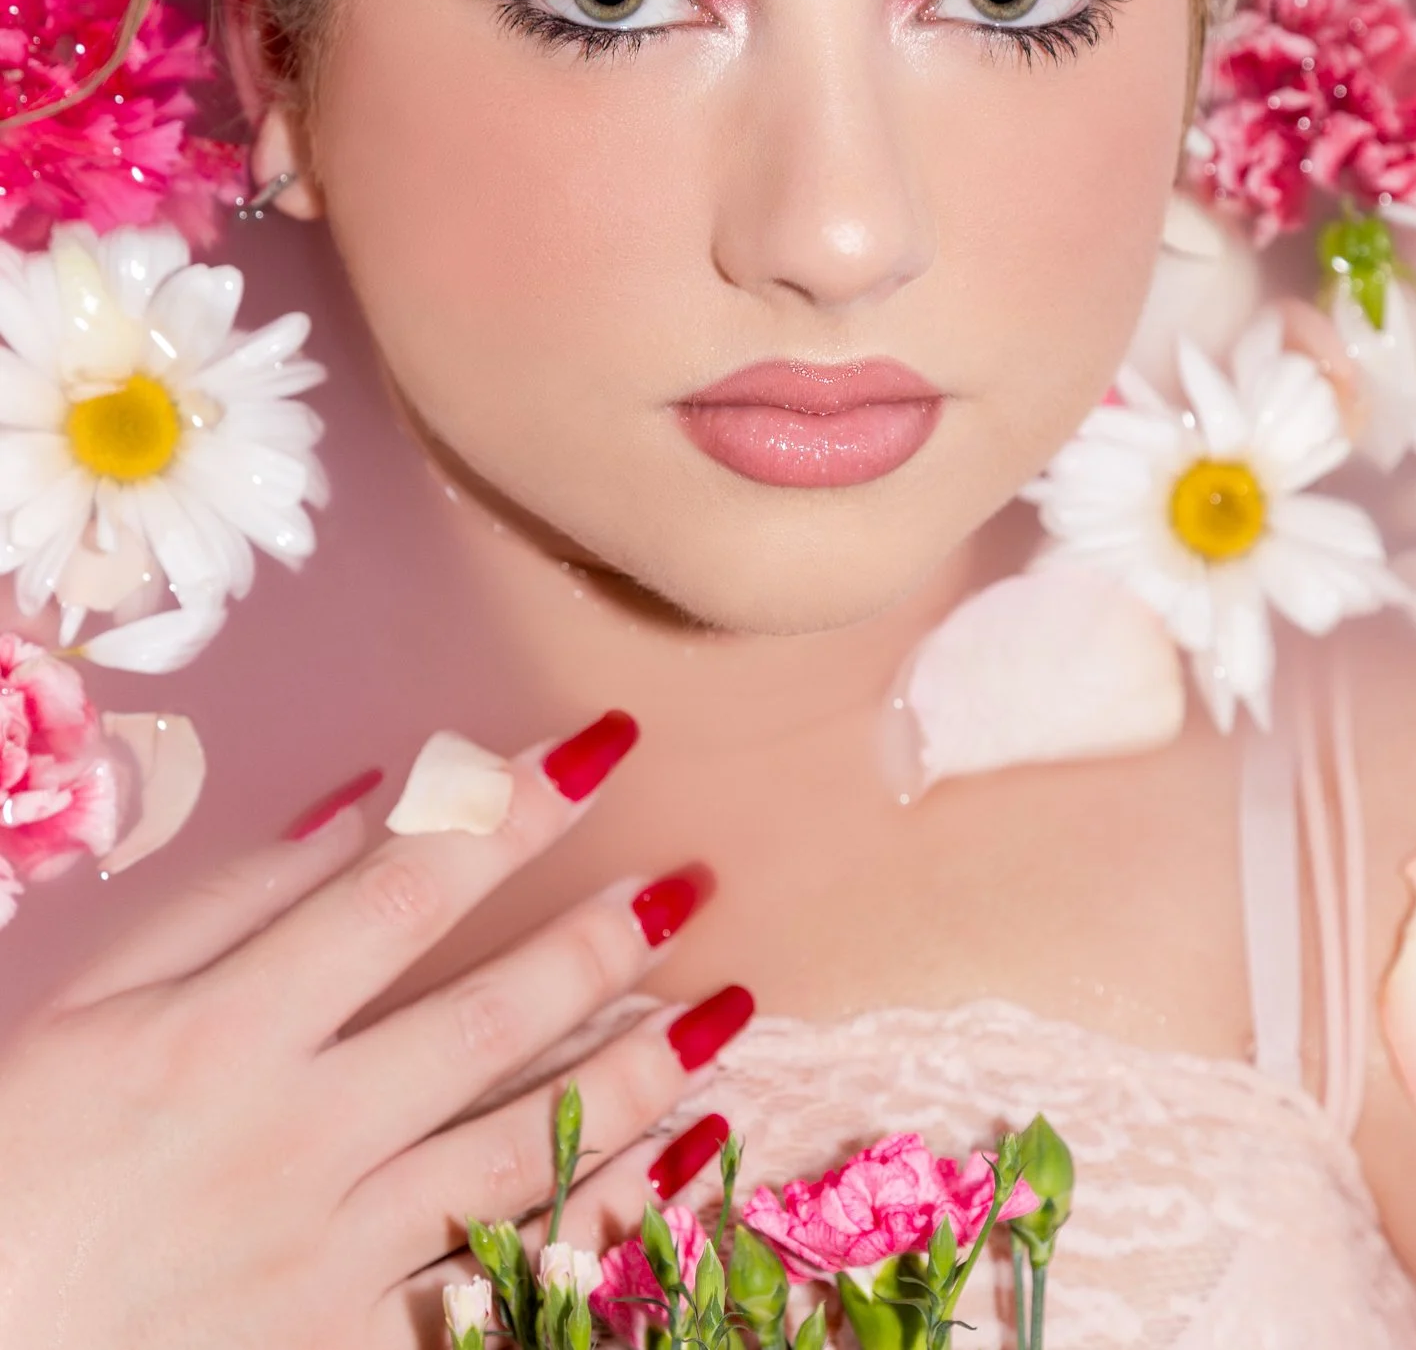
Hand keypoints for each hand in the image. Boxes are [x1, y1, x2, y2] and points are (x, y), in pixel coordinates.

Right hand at [0, 714, 749, 1349]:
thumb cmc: (16, 1155)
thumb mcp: (89, 1001)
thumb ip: (236, 897)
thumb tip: (377, 797)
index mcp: (224, 1033)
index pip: (409, 891)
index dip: (516, 808)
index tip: (604, 745)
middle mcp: (294, 1141)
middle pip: (489, 1021)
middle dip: (606, 941)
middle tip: (695, 882)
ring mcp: (329, 1261)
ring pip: (521, 1152)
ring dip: (642, 1077)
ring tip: (727, 1011)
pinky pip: (502, 1288)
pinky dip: (607, 1225)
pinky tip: (683, 1170)